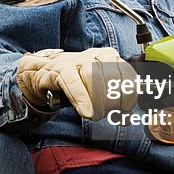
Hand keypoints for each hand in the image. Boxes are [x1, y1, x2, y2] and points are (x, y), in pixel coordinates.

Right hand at [16, 48, 137, 120]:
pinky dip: (82, 99)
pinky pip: (73, 82)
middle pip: (111, 76)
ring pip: (93, 76)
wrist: (44, 73)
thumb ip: (113, 100)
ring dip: (98, 101)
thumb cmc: (75, 82)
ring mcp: (76, 60)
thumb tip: (127, 118)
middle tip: (108, 114)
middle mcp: (93, 55)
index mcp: (108, 56)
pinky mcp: (60, 69)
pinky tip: (86, 112)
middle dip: (112, 100)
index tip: (125, 109)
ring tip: (96, 115)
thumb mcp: (98, 89)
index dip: (129, 94)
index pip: (126, 73)